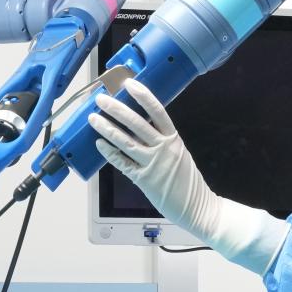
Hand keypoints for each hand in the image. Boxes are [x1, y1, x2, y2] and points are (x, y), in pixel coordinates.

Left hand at [89, 79, 290, 273]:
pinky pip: (122, 163)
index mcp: (173, 138)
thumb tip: (139, 126)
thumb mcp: (179, 153)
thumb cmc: (187, 181)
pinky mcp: (144, 180)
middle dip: (116, 109)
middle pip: (136, 122)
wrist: (198, 207)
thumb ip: (162, 140)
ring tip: (93, 118)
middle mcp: (163, 148)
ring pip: (125, 141)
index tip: (128, 83)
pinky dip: (109, 153)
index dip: (142, 95)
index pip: (157, 110)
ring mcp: (153, 164)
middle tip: (101, 99)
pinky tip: (99, 144)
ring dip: (107, 128)